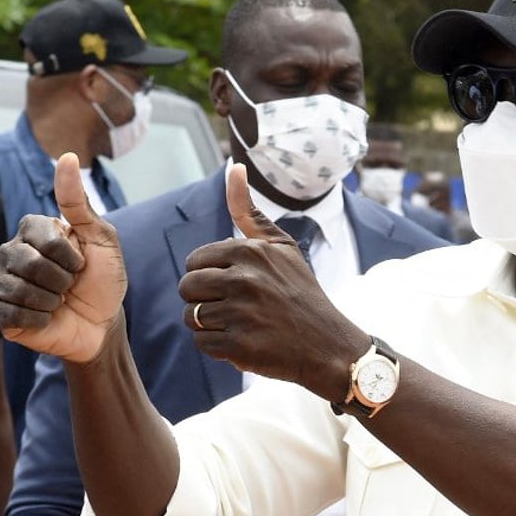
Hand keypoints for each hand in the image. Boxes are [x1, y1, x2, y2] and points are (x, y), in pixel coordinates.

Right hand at [0, 152, 126, 363]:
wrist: (100, 325)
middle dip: (61, 280)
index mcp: (34, 230)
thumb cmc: (102, 280)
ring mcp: (3, 280)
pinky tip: (46, 318)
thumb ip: (79, 202)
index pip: (43, 235)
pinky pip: (9, 311)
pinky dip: (37, 318)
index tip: (81, 264)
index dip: (70, 256)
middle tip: (70, 287)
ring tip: (58, 302)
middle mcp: (13, 251)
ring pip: (19, 288)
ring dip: (50, 301)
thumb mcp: (102, 240)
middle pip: (28, 262)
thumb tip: (68, 155)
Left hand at [178, 164, 365, 396]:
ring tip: (241, 324)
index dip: (208, 276)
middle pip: (187, 288)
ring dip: (210, 325)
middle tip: (234, 307)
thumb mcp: (281, 246)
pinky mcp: (238, 346)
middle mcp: (243, 279)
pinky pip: (202, 343)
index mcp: (248, 251)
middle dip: (203, 299)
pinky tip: (244, 342)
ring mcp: (240, 314)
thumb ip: (248, 212)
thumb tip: (234, 168)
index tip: (234, 285)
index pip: (193, 262)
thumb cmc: (300, 292)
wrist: (328, 344)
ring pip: (192, 317)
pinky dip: (217, 347)